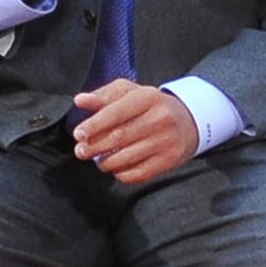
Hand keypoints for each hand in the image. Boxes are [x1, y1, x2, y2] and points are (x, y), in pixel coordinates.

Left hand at [72, 80, 197, 183]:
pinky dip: (120, 173)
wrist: (188, 122)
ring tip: (98, 159)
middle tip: (81, 150)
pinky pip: (136, 173)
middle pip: (119, 136)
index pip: (116, 112)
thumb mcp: (130, 93)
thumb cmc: (150, 106)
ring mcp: (166, 141)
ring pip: (125, 158)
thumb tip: (80, 100)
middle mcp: (160, 118)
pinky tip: (116, 166)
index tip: (78, 133)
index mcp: (148, 97)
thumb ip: (103, 95)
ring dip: (105, 162)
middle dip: (94, 146)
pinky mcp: (168, 160)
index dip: (94, 124)